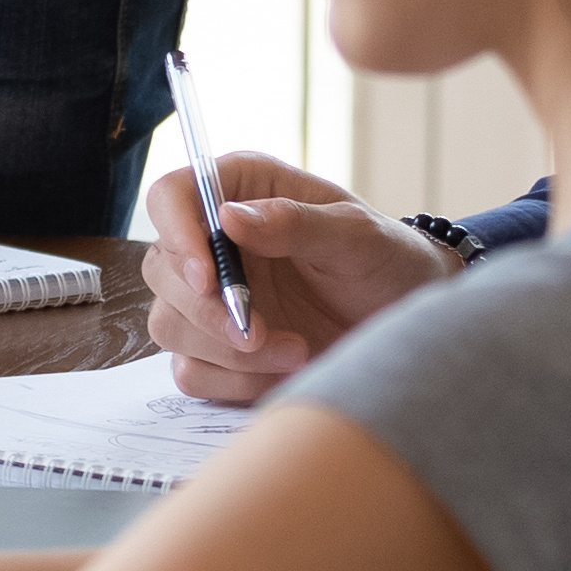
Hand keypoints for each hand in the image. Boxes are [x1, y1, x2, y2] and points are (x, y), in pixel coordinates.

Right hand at [138, 151, 459, 400]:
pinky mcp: (219, 348)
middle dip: (208, 311)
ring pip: (170, 325)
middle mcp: (215, 241)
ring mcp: (213, 297)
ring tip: (296, 352)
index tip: (207, 278)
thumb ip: (294, 223)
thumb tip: (228, 217)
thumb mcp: (355, 235)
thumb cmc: (387, 260)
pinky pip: (193, 371)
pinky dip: (234, 381)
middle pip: (162, 270)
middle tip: (260, 335)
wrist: (407, 320)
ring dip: (227, 351)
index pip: (171, 197)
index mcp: (240, 189)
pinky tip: (283, 370)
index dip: (175, 234)